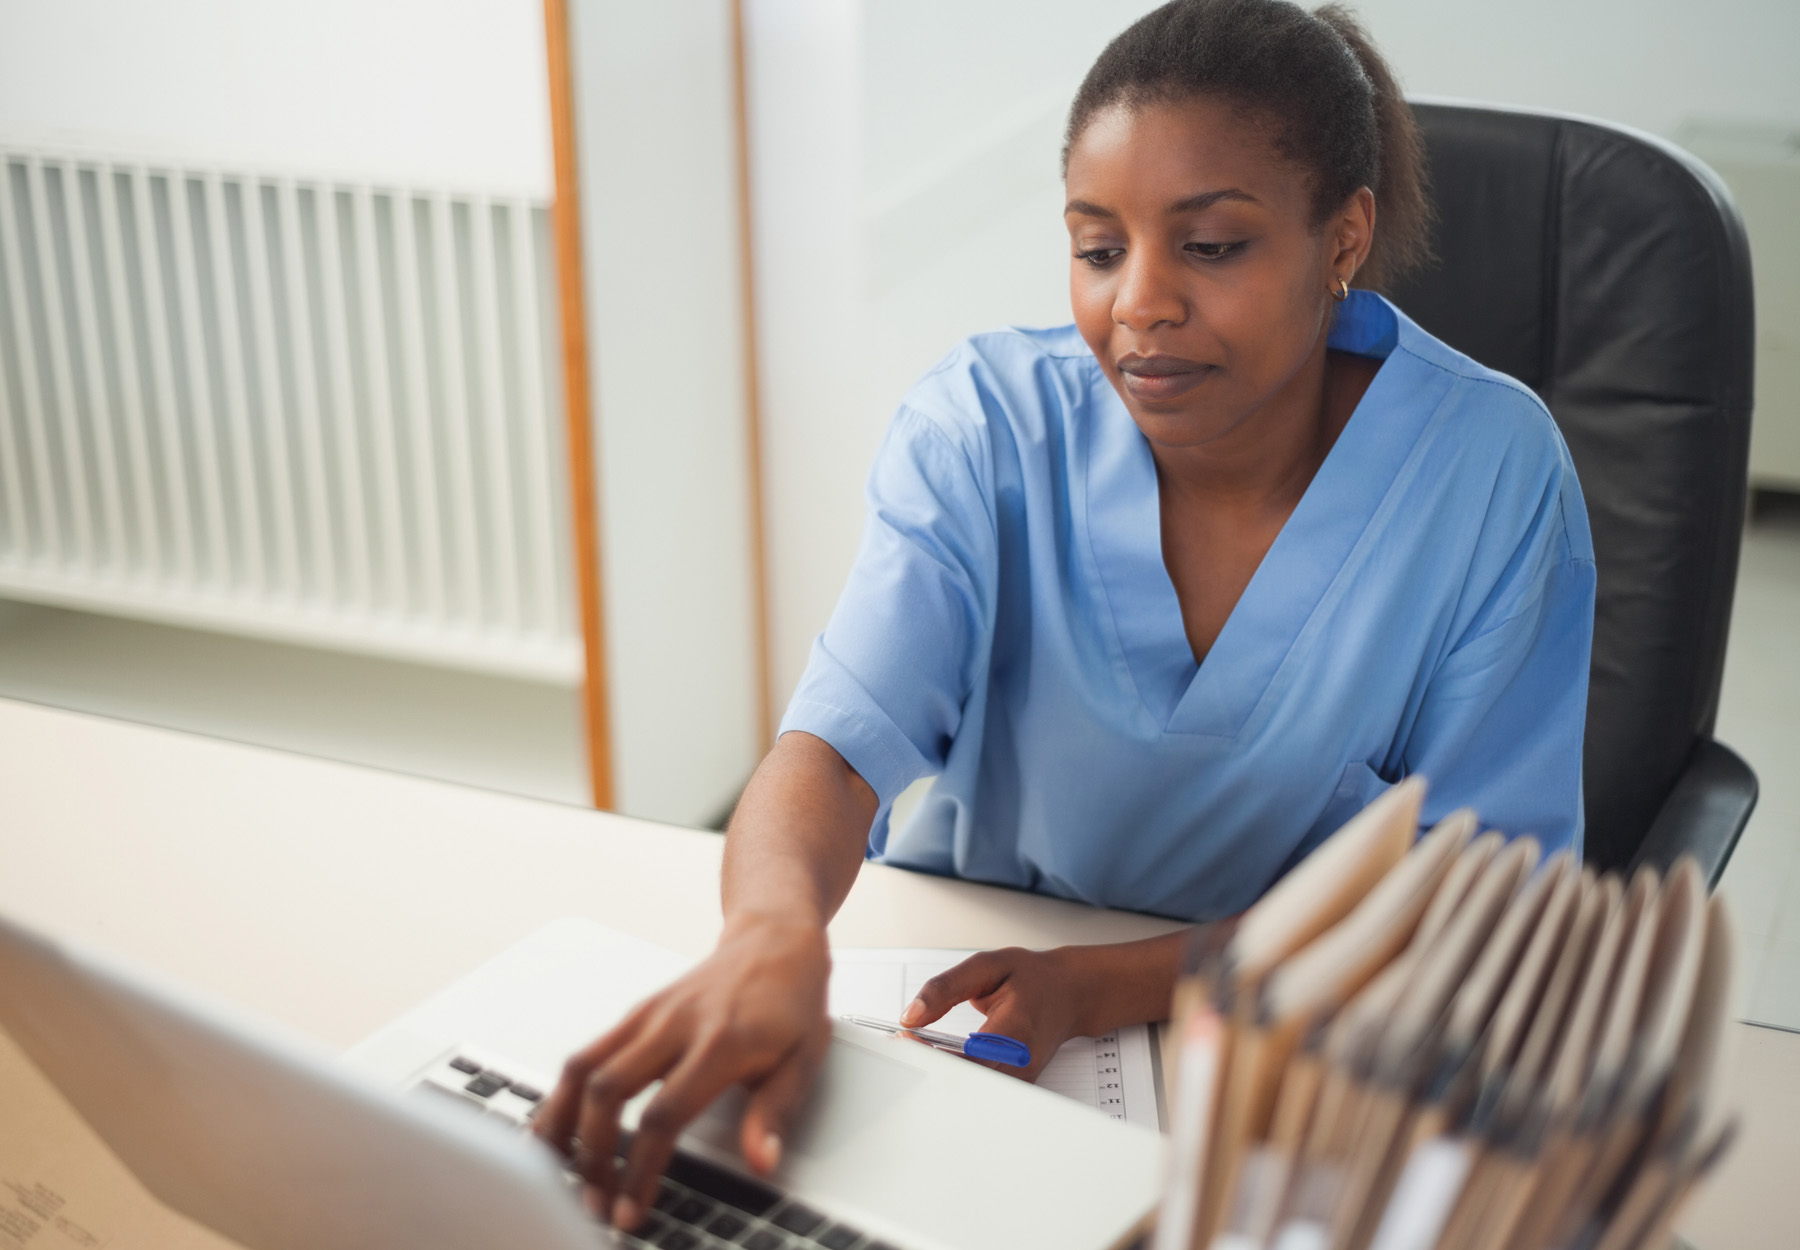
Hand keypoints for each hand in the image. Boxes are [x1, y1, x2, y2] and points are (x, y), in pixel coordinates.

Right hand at [533, 914, 831, 1231]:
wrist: (775, 940)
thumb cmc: (791, 1001)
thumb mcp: (803, 1061)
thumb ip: (774, 1114)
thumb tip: (761, 1162)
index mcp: (720, 1042)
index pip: (664, 1115)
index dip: (639, 1169)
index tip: (628, 1211)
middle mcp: (676, 1024)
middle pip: (608, 1091)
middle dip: (592, 1155)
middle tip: (592, 1201)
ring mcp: (650, 1015)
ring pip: (583, 1068)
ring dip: (562, 1125)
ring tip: (555, 1172)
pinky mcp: (636, 1014)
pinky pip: (587, 1054)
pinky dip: (563, 1095)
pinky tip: (555, 1129)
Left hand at [899, 946, 1089, 1082]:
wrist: (1071, 992)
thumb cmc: (1035, 977)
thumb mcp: (987, 966)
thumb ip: (946, 988)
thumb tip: (912, 1015)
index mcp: (1015, 1029)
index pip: (966, 1057)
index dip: (930, 1053)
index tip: (906, 1037)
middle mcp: (1020, 1061)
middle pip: (965, 1083)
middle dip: (929, 1066)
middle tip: (906, 1045)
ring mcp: (1021, 1077)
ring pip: (971, 1092)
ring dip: (940, 1073)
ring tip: (921, 1048)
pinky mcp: (1017, 1084)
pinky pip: (981, 1089)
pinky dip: (957, 1076)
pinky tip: (942, 1057)